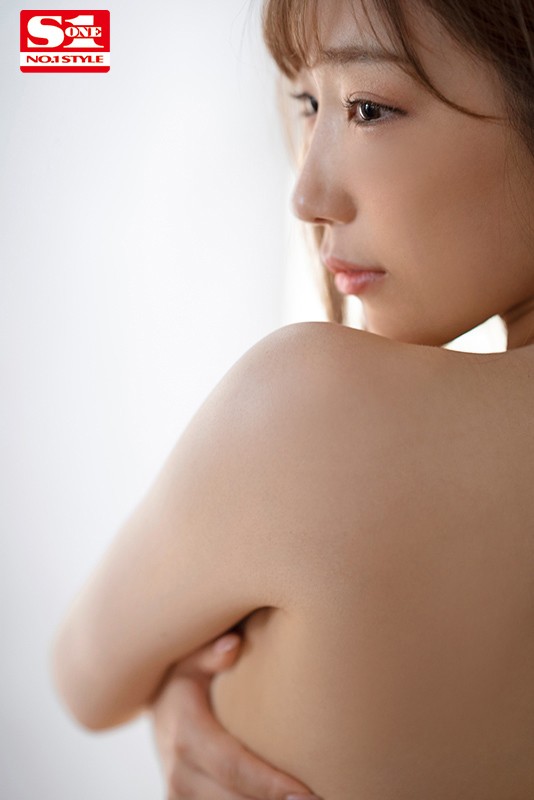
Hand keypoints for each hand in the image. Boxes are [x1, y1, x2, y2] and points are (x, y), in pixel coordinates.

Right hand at [149, 632, 321, 799]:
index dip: (268, 783)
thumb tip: (232, 645)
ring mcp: (180, 798)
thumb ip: (210, 653)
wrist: (161, 715)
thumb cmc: (188, 682)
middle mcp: (179, 774)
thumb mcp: (192, 660)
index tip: (306, 793)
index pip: (231, 765)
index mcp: (185, 733)